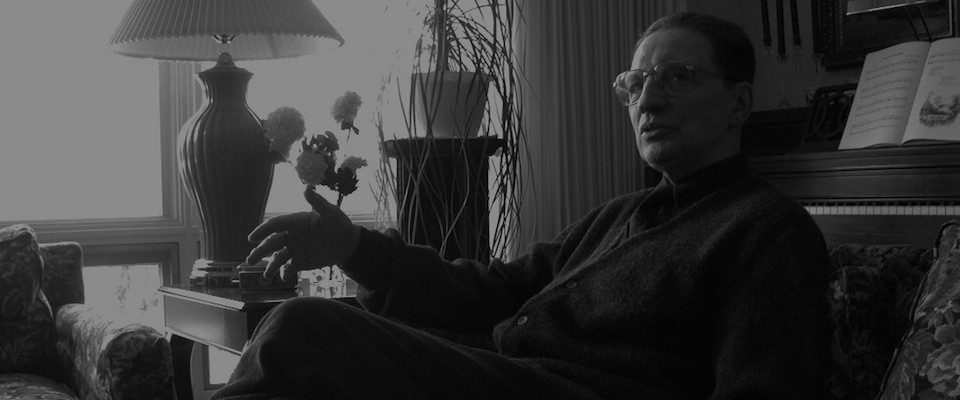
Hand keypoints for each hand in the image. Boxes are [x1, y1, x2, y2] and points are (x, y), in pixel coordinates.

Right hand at [246, 186, 361, 281]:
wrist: (348, 243)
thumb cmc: (339, 224)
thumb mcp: (331, 212)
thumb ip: (317, 202)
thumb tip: (307, 187)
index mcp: (295, 222)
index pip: (275, 225)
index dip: (262, 230)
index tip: (252, 238)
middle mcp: (291, 235)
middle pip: (271, 243)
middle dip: (260, 251)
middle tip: (250, 260)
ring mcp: (295, 249)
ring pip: (277, 258)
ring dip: (270, 266)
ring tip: (266, 276)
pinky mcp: (300, 261)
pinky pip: (289, 268)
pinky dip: (285, 273)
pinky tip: (285, 278)